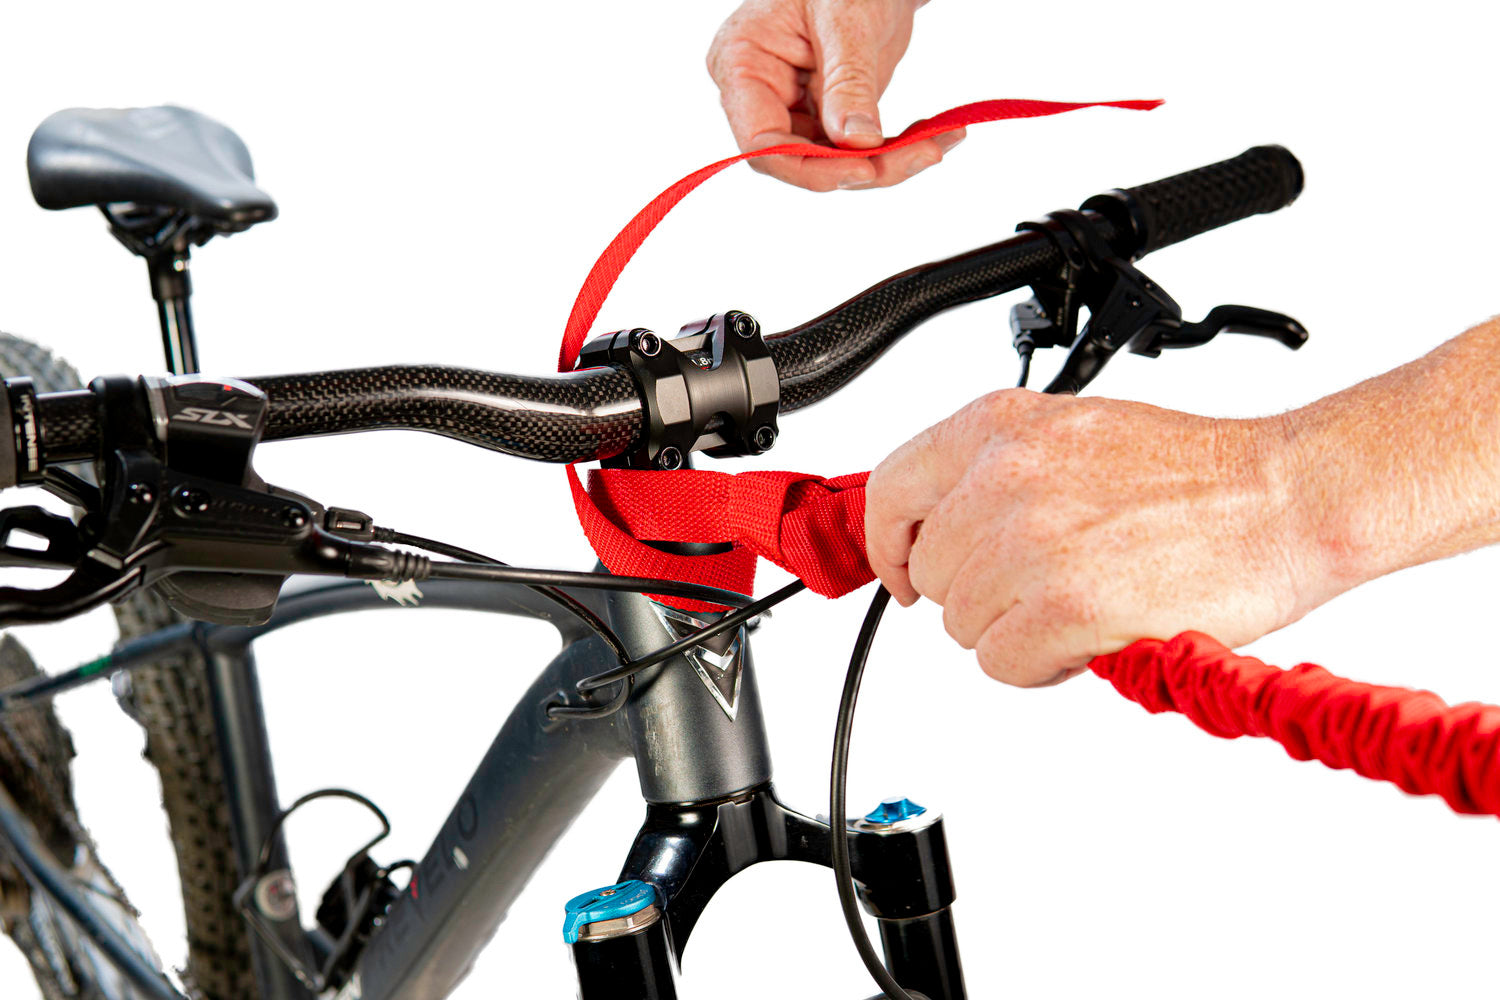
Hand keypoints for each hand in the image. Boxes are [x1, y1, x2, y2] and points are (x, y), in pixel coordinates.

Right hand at [706, 0, 963, 191]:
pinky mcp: (828, 113)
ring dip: (890, 161)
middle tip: (924, 153)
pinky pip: (857, 146)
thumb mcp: (847, 19)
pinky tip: (936, 136)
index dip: (809, 168)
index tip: (865, 170)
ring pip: (836, 162)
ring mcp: (796, 106)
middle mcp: (764, 94)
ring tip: (938, 141)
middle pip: (804, 159)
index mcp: (743, 65)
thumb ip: (848, 82)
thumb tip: (858, 141)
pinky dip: (898, 146)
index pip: (763, 143)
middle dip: (864, 166)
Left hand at [864, 390, 1320, 686]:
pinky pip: (1003, 664)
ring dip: (1015, 632)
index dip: (891, 545)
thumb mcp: (1074, 434)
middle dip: (978, 595)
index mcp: (998, 427)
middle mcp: (1004, 477)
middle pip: (930, 574)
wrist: (1288, 497)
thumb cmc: (1198, 475)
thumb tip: (944, 524)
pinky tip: (1089, 637)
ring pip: (963, 626)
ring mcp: (1031, 542)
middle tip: (1042, 589)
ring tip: (1080, 606)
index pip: (890, 492)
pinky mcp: (1066, 605)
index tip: (905, 572)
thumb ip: (997, 471)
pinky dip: (1042, 666)